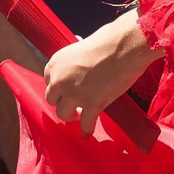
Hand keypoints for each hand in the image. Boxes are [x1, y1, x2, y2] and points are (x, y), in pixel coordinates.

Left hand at [43, 19, 152, 136]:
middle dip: (62, 101)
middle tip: (73, 103)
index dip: (59, 87)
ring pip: (63, 114)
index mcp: (56, 62)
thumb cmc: (107, 41)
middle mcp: (60, 80)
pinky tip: (87, 132)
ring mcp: (74, 94)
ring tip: (79, 116)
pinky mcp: (91, 105)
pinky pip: (85, 123)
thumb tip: (80, 66)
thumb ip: (75, 62)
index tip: (66, 90)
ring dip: (71, 116)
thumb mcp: (81, 48)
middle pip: (52, 99)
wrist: (123, 47)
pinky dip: (86, 129)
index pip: (49, 81)